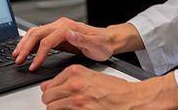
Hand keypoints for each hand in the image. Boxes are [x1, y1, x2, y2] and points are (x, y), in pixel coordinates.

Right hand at [12, 18, 114, 70]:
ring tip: (17, 55)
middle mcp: (61, 24)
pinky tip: (25, 50)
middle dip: (25, 48)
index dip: (38, 54)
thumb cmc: (102, 44)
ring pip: (36, 32)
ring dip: (24, 43)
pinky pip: (39, 35)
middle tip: (18, 60)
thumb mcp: (95, 44)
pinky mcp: (57, 33)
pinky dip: (30, 42)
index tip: (33, 65)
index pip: (47, 41)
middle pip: (37, 34)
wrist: (107, 40)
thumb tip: (68, 34)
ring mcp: (58, 27)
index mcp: (68, 27)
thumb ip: (81, 39)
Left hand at [40, 65, 177, 109]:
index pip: (49, 84)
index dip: (52, 91)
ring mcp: (75, 100)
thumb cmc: (115, 89)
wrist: (130, 100)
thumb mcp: (90, 76)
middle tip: (60, 103)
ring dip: (57, 108)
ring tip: (66, 108)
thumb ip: (69, 79)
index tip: (54, 94)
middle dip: (52, 101)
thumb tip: (49, 85)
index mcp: (75, 72)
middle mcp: (73, 84)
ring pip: (51, 107)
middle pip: (47, 96)